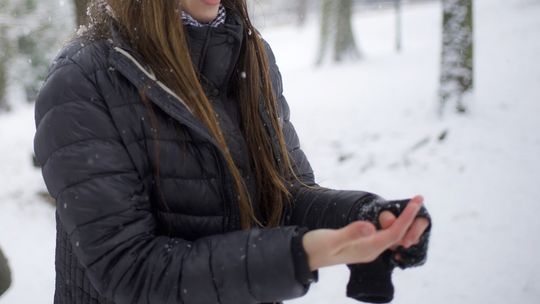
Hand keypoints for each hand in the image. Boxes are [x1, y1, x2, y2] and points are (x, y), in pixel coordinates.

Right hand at [302, 197, 422, 270]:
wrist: (304, 256)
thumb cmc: (316, 247)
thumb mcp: (331, 239)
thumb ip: (351, 233)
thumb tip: (370, 226)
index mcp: (367, 249)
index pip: (394, 233)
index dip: (407, 217)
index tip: (417, 200)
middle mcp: (371, 250)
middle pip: (399, 236)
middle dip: (412, 220)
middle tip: (419, 199)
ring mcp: (367, 248)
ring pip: (393, 235)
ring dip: (404, 221)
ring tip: (411, 205)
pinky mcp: (362, 245)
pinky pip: (384, 235)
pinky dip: (393, 224)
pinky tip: (392, 215)